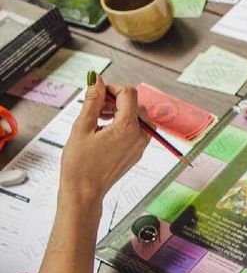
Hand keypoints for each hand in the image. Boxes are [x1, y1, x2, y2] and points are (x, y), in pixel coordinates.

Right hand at [60, 76, 148, 206]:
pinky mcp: (137, 152)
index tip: (96, 93)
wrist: (85, 192)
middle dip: (115, 101)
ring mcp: (141, 145)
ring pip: (137, 117)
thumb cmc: (80, 163)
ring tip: (97, 119)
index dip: (112, 88)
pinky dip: (123, 124)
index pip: (128, 94)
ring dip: (119, 112)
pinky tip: (104, 130)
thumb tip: (97, 80)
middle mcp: (140, 136)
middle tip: (94, 108)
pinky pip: (136, 130)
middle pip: (135, 104)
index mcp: (128, 127)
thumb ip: (92, 101)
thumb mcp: (82, 127)